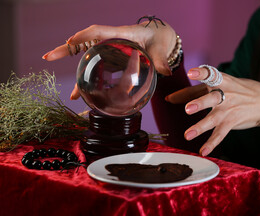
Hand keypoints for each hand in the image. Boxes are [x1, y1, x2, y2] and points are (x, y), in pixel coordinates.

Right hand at [42, 20, 177, 98]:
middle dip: (67, 49)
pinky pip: (97, 68)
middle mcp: (112, 40)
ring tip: (73, 95)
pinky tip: (87, 96)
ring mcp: (110, 50)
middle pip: (86, 43)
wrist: (160, 38)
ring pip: (90, 60)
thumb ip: (161, 60)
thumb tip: (166, 72)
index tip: (71, 40)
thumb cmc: (159, 39)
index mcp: (122, 33)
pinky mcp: (112, 59)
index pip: (100, 30)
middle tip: (48, 57)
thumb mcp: (161, 49)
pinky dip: (90, 80)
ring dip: (79, 75)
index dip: (85, 35)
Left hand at [166, 67, 259, 155]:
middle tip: (188, 109)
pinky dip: (212, 143)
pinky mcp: (232, 122)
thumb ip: (193, 91)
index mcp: (221, 81)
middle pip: (211, 98)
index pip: (211, 75)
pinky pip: (221, 134)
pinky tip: (203, 151)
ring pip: (214, 119)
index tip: (191, 72)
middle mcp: (225, 95)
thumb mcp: (219, 86)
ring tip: (188, 135)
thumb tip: (170, 99)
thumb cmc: (237, 91)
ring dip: (201, 127)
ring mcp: (229, 110)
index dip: (202, 73)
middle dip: (200, 103)